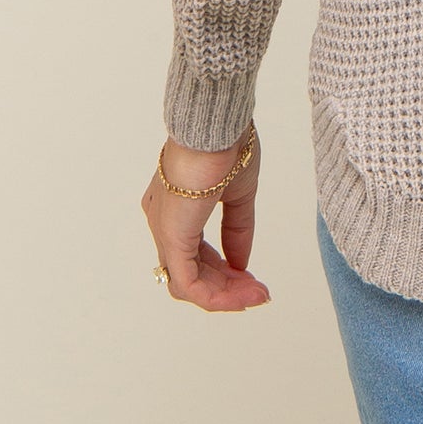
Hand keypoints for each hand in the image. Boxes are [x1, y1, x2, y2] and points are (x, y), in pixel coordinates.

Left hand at [139, 123, 271, 311]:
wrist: (213, 127)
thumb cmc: (225, 145)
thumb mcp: (238, 193)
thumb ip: (237, 230)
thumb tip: (241, 264)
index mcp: (177, 209)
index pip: (196, 252)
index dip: (223, 270)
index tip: (251, 277)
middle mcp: (165, 223)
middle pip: (193, 271)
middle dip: (227, 287)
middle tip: (258, 292)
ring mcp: (165, 233)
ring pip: (190, 282)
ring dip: (225, 295)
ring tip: (256, 295)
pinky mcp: (172, 240)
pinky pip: (190, 284)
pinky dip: (217, 296)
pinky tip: (243, 295)